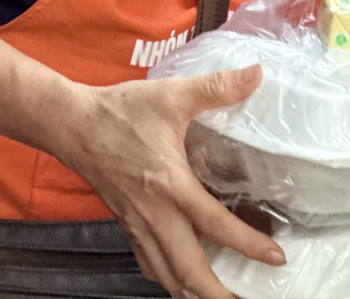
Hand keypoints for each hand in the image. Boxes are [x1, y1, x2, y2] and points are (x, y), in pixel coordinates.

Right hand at [53, 65, 281, 298]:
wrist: (73, 125)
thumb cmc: (122, 111)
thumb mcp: (173, 94)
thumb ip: (217, 86)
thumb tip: (256, 74)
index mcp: (172, 186)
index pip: (216, 227)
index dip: (249, 246)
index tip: (276, 258)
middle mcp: (155, 215)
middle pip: (188, 272)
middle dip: (216, 294)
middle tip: (244, 297)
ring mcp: (138, 224)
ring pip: (167, 275)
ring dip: (192, 290)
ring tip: (218, 293)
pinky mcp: (126, 224)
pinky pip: (148, 263)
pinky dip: (168, 276)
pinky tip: (179, 274)